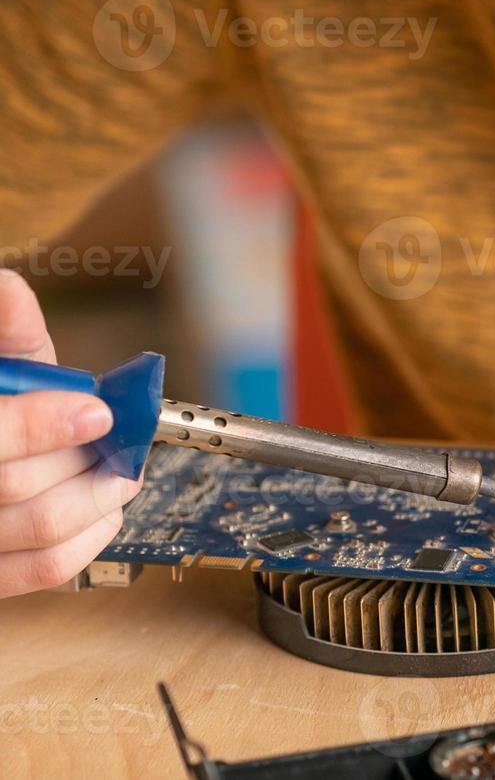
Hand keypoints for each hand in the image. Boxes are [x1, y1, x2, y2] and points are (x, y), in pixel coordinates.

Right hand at [0, 270, 141, 596]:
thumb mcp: (1, 366)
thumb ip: (9, 332)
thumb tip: (7, 286)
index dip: (41, 426)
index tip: (98, 410)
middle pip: (16, 486)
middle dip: (83, 458)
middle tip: (119, 436)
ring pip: (41, 530)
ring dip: (100, 495)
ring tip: (120, 469)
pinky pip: (48, 569)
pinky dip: (94, 536)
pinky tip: (107, 506)